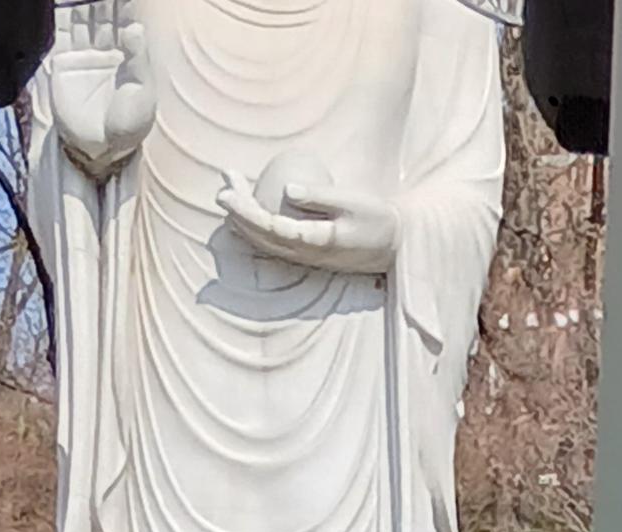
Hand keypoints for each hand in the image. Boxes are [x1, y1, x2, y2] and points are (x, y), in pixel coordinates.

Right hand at [48, 0, 154, 176]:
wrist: (98, 149)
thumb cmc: (127, 126)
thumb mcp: (142, 94)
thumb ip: (139, 60)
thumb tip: (136, 27)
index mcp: (129, 57)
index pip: (125, 19)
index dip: (123, 4)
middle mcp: (106, 51)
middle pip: (101, 12)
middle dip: (101, 0)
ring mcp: (83, 54)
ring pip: (81, 16)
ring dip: (81, 0)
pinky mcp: (63, 60)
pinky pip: (61, 30)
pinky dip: (61, 12)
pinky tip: (64, 1)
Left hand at [221, 167, 398, 280]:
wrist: (398, 246)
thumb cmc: (378, 219)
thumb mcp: (352, 202)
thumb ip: (320, 197)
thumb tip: (288, 190)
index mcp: (314, 241)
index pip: (268, 226)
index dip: (244, 209)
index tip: (226, 190)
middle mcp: (306, 254)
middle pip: (260, 235)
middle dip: (238, 211)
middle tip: (223, 184)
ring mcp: (308, 258)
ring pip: (266, 241)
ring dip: (245, 217)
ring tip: (231, 191)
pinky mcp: (312, 254)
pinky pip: (276, 241)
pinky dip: (260, 224)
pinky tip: (253, 208)